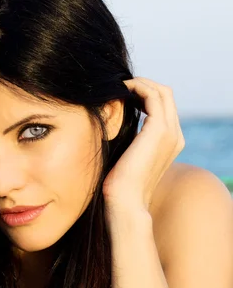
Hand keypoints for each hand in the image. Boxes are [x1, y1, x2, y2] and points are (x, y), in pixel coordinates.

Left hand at [102, 77, 184, 213]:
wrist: (125, 203)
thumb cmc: (120, 186)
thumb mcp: (126, 158)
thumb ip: (129, 141)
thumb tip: (112, 126)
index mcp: (170, 143)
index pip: (163, 107)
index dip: (144, 95)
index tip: (123, 94)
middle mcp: (175, 136)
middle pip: (165, 95)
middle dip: (143, 85)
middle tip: (120, 86)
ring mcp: (170, 132)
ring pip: (161, 92)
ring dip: (140, 84)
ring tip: (119, 86)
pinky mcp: (159, 130)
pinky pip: (152, 95)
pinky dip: (137, 88)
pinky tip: (119, 91)